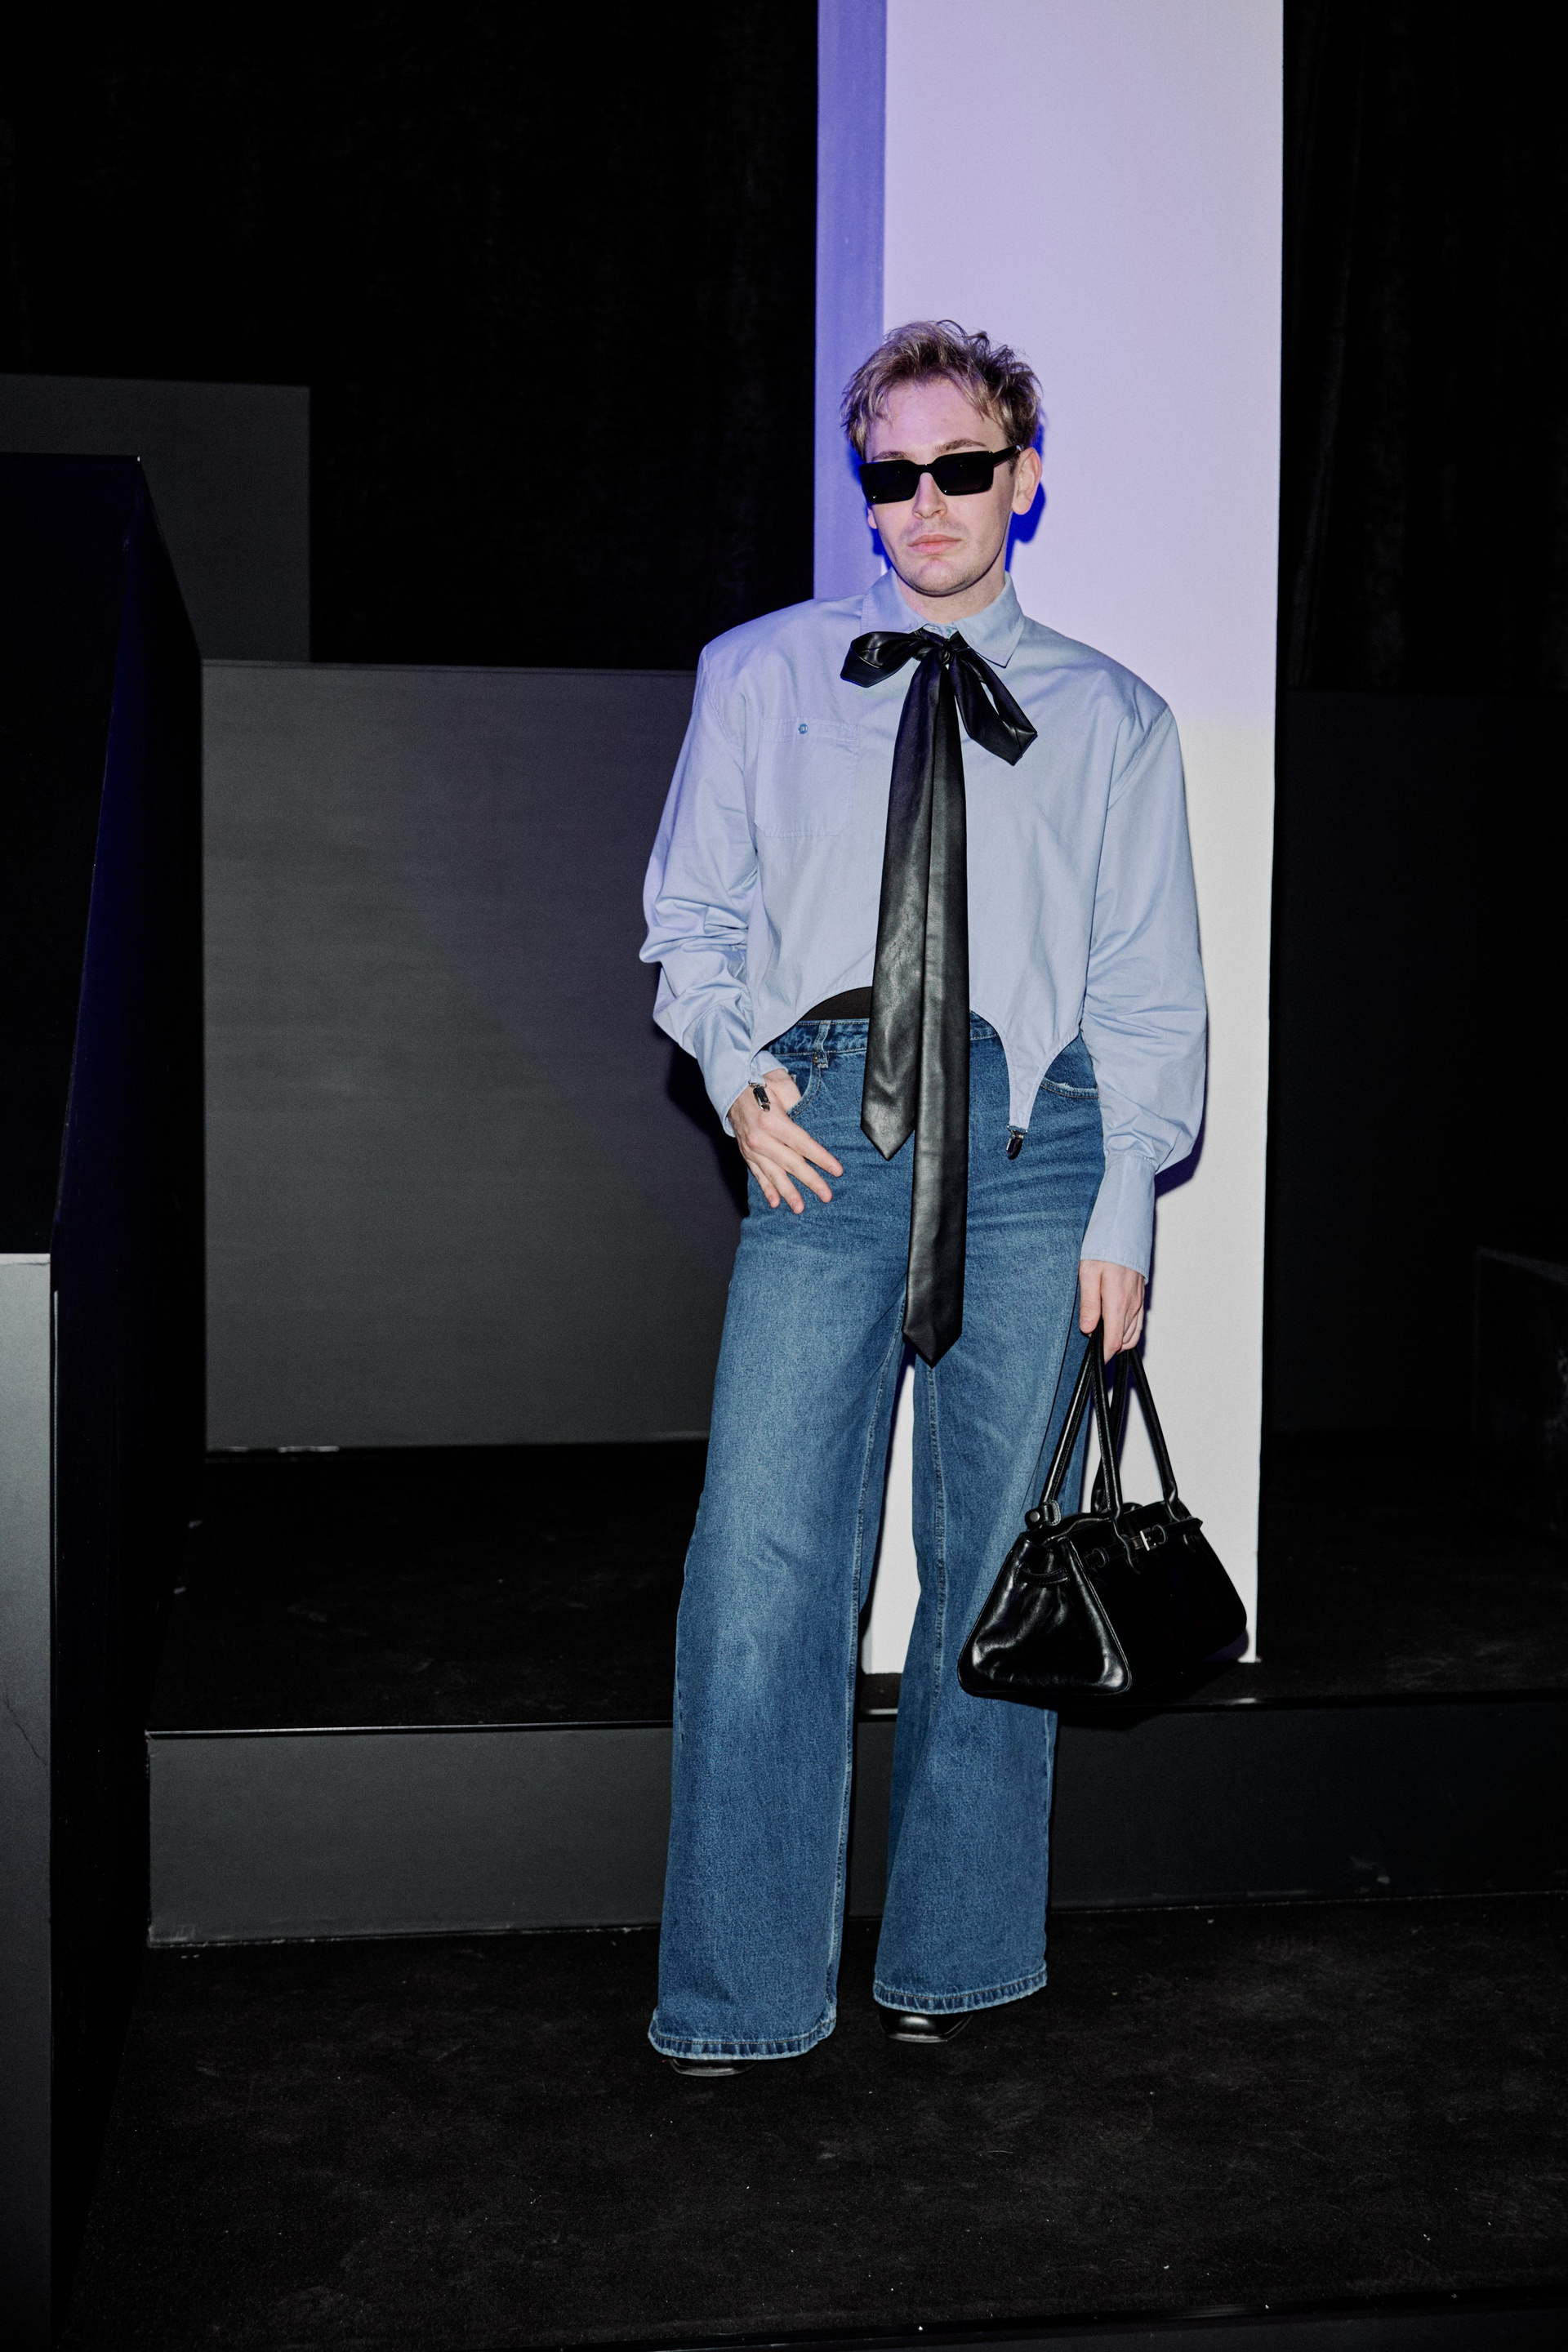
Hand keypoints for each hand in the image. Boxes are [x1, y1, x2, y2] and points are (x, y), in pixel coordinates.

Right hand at [730, 1070, 843, 1212]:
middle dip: (810, 1181)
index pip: (802, 1144)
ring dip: (788, 1192)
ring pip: (773, 1175)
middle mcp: (760, 1139)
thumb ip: (798, 1104)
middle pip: (791, 1164)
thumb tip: (811, 1123)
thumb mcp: (782, 1085)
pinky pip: (757, 1175)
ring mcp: (751, 1149)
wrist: (732, 1086)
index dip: (821, 1158)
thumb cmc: (761, 1083)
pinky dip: (766, 1189)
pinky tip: (775, 1203)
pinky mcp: (746, 1153)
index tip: (837, 1171)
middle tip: (826, 1196)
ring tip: (800, 1208)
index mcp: (772, 1122)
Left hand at [1079, 1259, 1145, 1359]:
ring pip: (1132, 1335)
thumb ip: (1089, 1304)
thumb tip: (1087, 1329)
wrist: (1124, 1232)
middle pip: (1123, 1341)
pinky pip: (1137, 1324)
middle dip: (1108, 1347)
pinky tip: (1115, 1328)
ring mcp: (1138, 1302)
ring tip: (1101, 1335)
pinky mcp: (1140, 1298)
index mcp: (1117, 1303)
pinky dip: (1128, 1332)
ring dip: (1119, 1341)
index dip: (1104, 1355)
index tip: (1095, 1360)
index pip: (1114, 1341)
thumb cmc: (1105, 1249)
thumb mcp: (1088, 1274)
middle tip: (1091, 1343)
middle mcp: (1131, 1306)